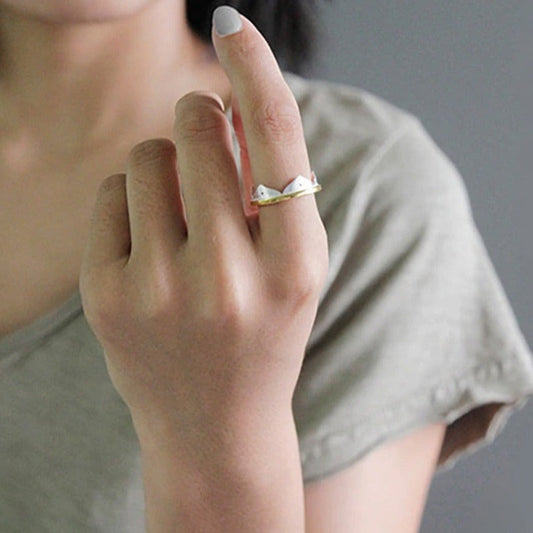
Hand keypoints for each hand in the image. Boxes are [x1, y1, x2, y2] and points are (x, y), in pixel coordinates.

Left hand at [79, 9, 328, 454]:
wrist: (216, 427)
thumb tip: (225, 100)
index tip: (235, 25)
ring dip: (166, 162)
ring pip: (147, 154)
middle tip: (207, 137)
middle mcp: (229, 280)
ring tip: (182, 215)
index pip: (277, 141)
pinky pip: (110, 193)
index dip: (257, 71)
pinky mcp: (106, 298)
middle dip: (201, 117)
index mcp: (294, 268)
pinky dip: (131, 201)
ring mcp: (160, 292)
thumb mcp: (291, 267)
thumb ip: (267, 184)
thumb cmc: (264, 334)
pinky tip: (149, 247)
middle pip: (198, 130)